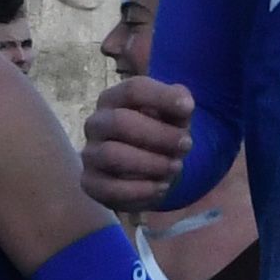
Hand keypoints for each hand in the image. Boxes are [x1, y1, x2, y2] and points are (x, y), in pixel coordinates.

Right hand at [84, 76, 195, 215]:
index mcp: (114, 99)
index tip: (189, 109)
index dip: (162, 97)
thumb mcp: (173, 117)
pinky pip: (110, 188)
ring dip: (151, 162)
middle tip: (186, 145)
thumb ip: (179, 107)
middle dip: (159, 135)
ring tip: (175, 167)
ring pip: (112, 154)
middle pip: (120, 121)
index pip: (133, 90)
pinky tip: (161, 187)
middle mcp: (96, 123)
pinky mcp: (90, 183)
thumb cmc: (159, 134)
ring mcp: (90, 153)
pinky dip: (141, 189)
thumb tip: (184, 105)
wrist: (146, 170)